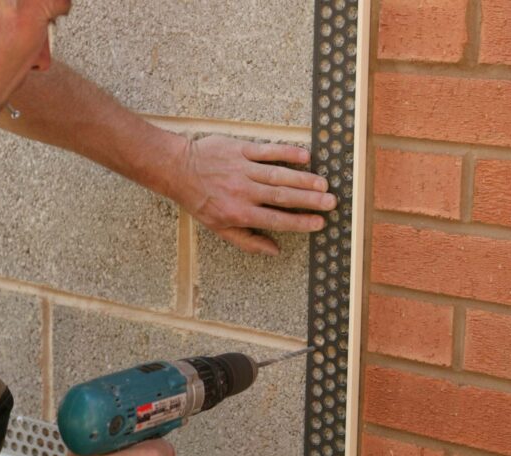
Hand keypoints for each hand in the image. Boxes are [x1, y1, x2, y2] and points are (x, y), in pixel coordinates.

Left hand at [170, 135, 335, 254]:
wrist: (179, 170)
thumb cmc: (200, 201)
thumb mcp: (218, 228)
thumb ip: (247, 241)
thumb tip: (274, 251)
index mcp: (239, 213)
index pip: (276, 220)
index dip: (299, 222)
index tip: (319, 223)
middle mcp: (243, 192)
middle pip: (283, 197)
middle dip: (309, 200)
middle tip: (331, 202)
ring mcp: (242, 169)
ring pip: (279, 175)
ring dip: (304, 179)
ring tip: (323, 184)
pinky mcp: (240, 149)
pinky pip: (267, 151)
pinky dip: (286, 153)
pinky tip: (305, 156)